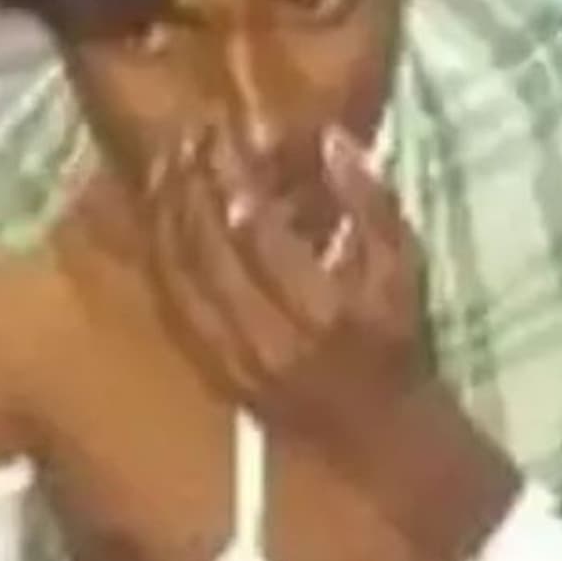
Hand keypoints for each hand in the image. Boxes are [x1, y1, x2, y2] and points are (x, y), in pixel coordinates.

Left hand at [146, 122, 429, 455]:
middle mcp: (266, 338)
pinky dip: (160, 257)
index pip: (258, 231)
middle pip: (208, 250)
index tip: (224, 128)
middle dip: (192, 185)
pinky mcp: (211, 370)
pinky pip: (171, 306)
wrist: (373, 432)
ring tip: (164, 161)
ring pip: (179, 278)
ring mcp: (232, 360)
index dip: (234, 176)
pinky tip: (157, 218)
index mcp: (320, 311)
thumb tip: (331, 140)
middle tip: (186, 133)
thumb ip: (372, 206)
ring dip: (167, 215)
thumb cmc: (393, 345)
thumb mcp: (404, 274)